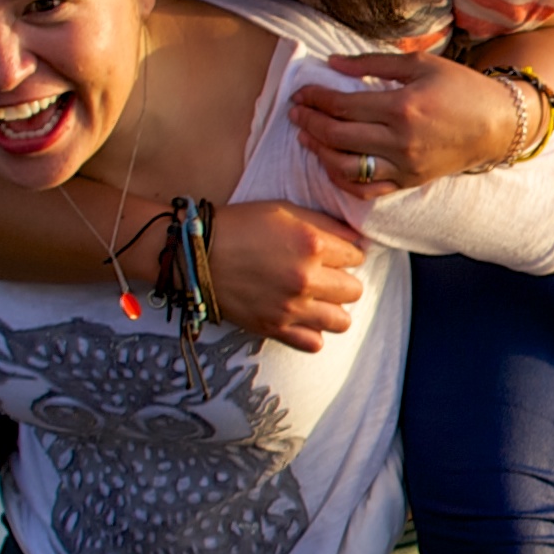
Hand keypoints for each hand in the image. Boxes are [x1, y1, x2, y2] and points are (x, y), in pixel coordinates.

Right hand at [188, 199, 365, 352]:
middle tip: (325, 276)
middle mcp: (306, 278)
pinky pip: (314, 343)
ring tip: (318, 300)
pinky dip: (312, 332)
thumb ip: (324, 223)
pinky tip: (302, 318)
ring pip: (341, 321)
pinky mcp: (275, 327)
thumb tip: (356, 238)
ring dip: (334, 310)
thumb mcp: (284, 210)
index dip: (346, 254)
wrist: (197, 254)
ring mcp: (292, 306)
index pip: (356, 256)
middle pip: (354, 290)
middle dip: (343, 281)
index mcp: (312, 244)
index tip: (334, 255)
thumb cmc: (240, 225)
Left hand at [287, 51, 519, 189]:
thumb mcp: (419, 64)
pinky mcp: (409, 182)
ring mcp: (404, 166)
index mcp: (401, 106)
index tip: (301, 93)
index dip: (314, 99)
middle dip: (309, 123)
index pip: (342, 106)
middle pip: (337, 136)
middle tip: (295, 112)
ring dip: (319, 153)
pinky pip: (367, 189)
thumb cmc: (460, 88)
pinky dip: (343, 180)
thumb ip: (372, 62)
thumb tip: (333, 63)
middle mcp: (400, 141)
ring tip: (307, 138)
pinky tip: (331, 164)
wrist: (496, 124)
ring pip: (346, 168)